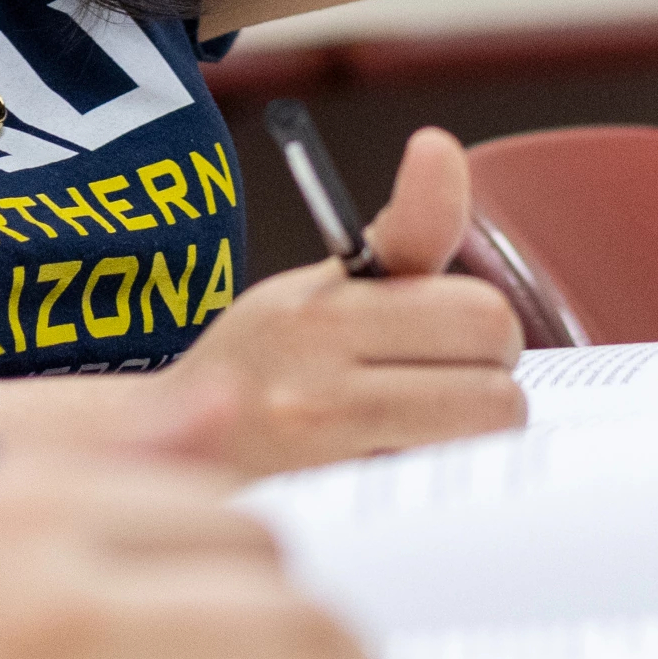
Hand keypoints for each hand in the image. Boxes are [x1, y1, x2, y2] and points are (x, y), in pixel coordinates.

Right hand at [165, 125, 528, 475]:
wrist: (162, 452)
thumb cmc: (266, 361)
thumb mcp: (326, 285)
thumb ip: (407, 228)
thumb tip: (440, 145)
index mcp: (325, 312)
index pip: (482, 318)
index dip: (486, 332)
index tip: (456, 337)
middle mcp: (317, 385)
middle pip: (496, 396)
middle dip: (486, 392)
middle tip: (439, 390)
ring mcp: (322, 464)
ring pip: (474, 454)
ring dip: (461, 445)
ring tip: (414, 433)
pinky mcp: (329, 513)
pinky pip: (431, 498)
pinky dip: (422, 486)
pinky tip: (384, 471)